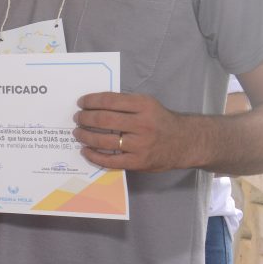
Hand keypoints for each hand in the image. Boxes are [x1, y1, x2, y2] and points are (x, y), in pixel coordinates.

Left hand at [73, 91, 203, 172]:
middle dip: (85, 118)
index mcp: (143, 105)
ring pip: (104, 141)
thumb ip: (125, 103)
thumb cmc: (161, 121)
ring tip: (78, 133)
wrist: (185, 142)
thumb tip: (95, 104)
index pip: (109, 101)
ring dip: (85, 136)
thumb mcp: (148, 104)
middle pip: (104, 120)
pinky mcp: (138, 162)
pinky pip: (110, 160)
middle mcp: (142, 124)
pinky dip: (94, 156)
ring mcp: (140, 145)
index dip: (91, 101)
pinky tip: (86, 151)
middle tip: (77, 118)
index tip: (81, 102)